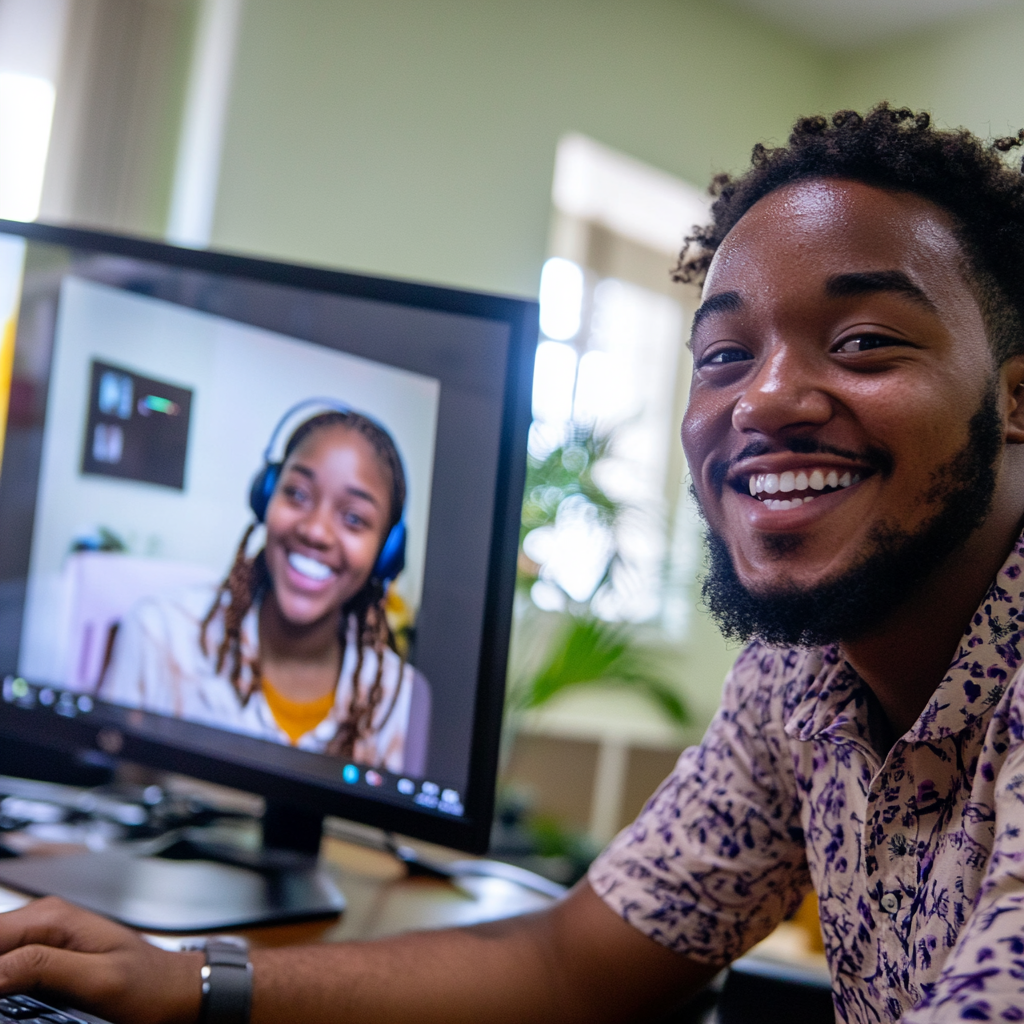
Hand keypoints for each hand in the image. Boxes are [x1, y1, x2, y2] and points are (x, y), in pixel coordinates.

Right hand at [0, 896, 201, 1023]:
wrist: (173, 988)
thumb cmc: (148, 984)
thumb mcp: (96, 979)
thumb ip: (42, 968)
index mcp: (53, 917)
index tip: (0, 994)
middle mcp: (46, 918)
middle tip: (5, 1001)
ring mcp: (45, 934)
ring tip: (7, 1001)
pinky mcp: (46, 954)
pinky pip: (8, 959)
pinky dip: (3, 975)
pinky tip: (8, 991)